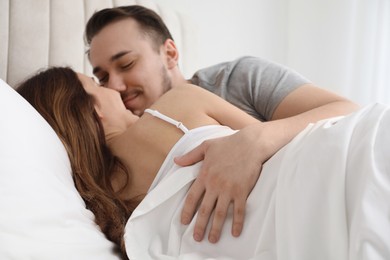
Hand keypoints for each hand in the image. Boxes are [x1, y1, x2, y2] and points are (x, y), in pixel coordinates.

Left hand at [174, 126, 264, 242]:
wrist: (250, 144)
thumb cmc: (228, 144)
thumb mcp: (206, 146)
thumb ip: (190, 156)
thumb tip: (176, 161)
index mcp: (205, 175)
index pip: (192, 197)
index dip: (187, 211)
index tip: (184, 222)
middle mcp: (215, 185)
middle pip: (205, 210)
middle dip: (200, 225)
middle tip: (197, 238)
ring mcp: (229, 189)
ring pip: (220, 214)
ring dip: (216, 229)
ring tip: (212, 239)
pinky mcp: (242, 191)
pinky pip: (239, 211)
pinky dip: (237, 223)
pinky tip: (235, 233)